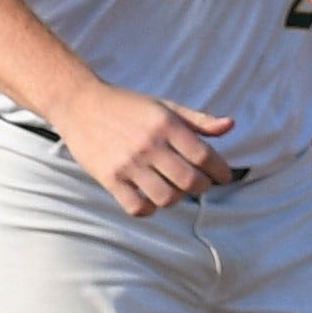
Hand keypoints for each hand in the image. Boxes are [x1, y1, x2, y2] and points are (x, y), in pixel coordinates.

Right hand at [62, 82, 237, 214]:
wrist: (80, 105)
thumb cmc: (128, 106)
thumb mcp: (165, 106)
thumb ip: (198, 120)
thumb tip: (230, 126)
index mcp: (166, 124)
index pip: (205, 156)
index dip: (221, 171)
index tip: (223, 176)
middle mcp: (149, 144)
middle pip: (190, 181)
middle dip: (202, 186)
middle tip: (200, 183)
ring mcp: (128, 163)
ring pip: (167, 198)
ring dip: (177, 198)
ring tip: (174, 188)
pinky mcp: (109, 178)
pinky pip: (137, 207)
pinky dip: (149, 208)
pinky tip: (150, 197)